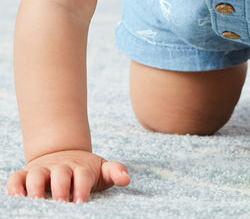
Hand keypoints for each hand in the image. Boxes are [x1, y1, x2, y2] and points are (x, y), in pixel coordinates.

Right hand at [6, 150, 129, 202]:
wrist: (64, 155)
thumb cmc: (85, 171)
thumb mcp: (100, 170)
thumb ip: (114, 172)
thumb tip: (126, 179)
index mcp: (80, 168)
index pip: (83, 176)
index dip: (82, 188)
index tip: (81, 202)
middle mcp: (61, 168)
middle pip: (61, 175)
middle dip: (60, 189)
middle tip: (61, 203)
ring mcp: (43, 170)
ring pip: (37, 175)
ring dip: (35, 187)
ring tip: (36, 201)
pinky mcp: (26, 174)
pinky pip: (16, 178)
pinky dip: (14, 186)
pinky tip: (16, 197)